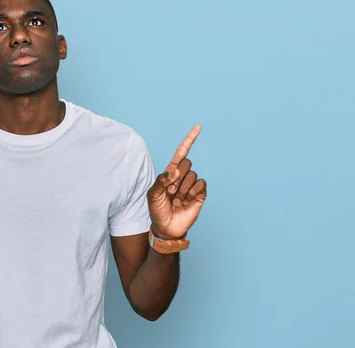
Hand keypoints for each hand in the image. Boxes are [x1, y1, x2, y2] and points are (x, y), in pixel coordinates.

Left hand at [146, 125, 206, 239]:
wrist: (167, 228)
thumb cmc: (157, 210)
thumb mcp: (152, 194)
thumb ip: (161, 180)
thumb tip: (174, 170)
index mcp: (170, 172)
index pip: (181, 152)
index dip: (189, 139)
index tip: (198, 127)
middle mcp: (182, 176)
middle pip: (186, 163)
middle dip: (176, 178)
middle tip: (170, 192)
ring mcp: (192, 184)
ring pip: (192, 175)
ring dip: (182, 189)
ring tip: (177, 200)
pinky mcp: (200, 194)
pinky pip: (201, 184)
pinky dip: (192, 192)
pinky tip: (186, 201)